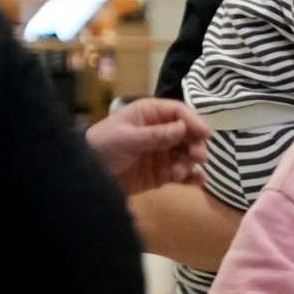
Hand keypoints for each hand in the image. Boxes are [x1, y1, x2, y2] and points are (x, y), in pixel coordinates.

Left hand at [87, 98, 209, 195]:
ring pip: (188, 155)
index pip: (178, 112)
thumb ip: (156, 134)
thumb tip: (183, 128)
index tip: (205, 134)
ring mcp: (163, 153)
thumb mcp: (127, 138)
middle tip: (198, 157)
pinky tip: (198, 181)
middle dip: (196, 144)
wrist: (88, 176)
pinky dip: (192, 177)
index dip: (193, 121)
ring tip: (181, 172)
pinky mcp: (163, 173)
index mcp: (149, 115)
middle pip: (188, 134)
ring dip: (191, 163)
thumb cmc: (102, 146)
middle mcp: (160, 131)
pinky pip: (184, 174)